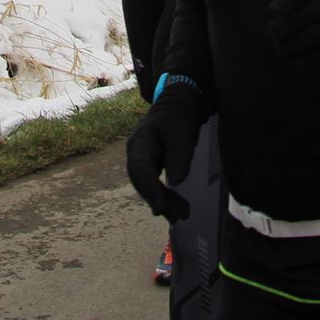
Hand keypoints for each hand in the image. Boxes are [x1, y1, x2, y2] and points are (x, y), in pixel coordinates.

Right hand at [125, 81, 206, 221]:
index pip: (141, 170)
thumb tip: (176, 182)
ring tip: (180, 216)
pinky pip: (152, 180)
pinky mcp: (149, 161)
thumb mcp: (183, 136)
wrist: (179, 103)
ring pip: (146, 184)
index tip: (161, 208)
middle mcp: (135, 150)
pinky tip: (175, 205)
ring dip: (162, 200)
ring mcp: (140, 156)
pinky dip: (164, 193)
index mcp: (140, 141)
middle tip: (174, 217)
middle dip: (157, 200)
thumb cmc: (180, 117)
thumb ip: (179, 158)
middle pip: (141, 181)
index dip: (150, 190)